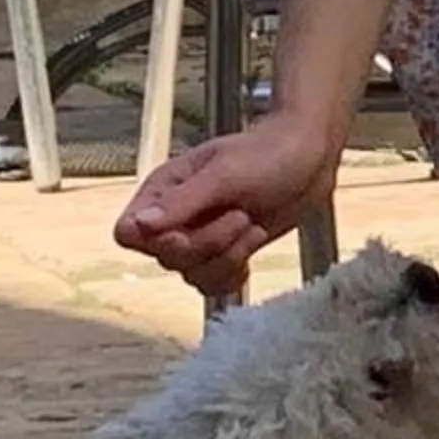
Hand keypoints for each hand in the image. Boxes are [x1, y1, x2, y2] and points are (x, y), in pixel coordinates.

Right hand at [114, 115, 336, 296]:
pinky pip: (213, 284)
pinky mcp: (222, 252)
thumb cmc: (268, 154)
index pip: (128, 234)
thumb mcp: (223, 175)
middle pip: (166, 258)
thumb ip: (180, 202)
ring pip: (192, 274)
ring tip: (250, 224)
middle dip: (208, 244)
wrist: (310, 160)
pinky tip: (250, 244)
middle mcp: (175, 216)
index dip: (156, 242)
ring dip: (228, 256)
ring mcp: (199, 236)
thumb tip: (138, 225)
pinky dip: (235, 271)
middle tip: (239, 215)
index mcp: (163, 190)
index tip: (187, 230)